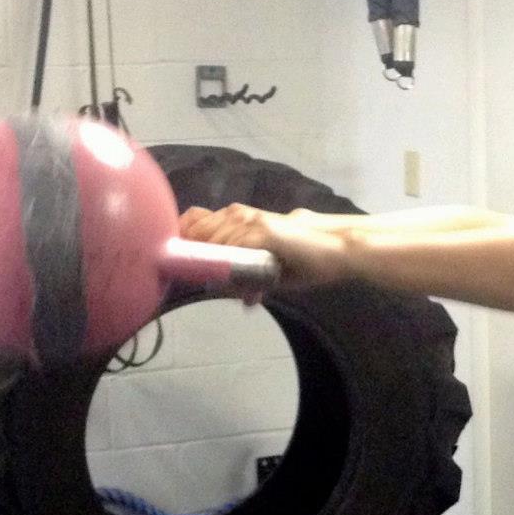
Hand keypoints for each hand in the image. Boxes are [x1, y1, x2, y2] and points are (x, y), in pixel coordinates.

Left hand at [177, 204, 355, 289]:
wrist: (338, 250)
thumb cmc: (310, 259)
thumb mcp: (275, 271)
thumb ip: (256, 280)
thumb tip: (244, 299)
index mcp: (242, 219)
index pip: (198, 219)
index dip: (183, 236)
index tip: (175, 258)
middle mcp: (242, 215)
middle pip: (196, 226)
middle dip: (185, 249)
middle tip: (180, 273)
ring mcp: (251, 221)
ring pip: (211, 237)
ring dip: (201, 259)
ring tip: (195, 278)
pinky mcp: (262, 231)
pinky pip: (233, 246)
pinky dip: (223, 262)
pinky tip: (217, 276)